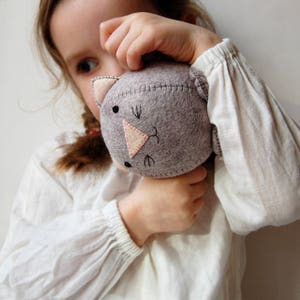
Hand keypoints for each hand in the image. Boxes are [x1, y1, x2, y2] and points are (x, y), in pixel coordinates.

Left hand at [99, 12, 221, 69]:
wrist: (195, 45)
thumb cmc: (170, 49)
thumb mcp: (146, 44)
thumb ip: (130, 44)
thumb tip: (113, 57)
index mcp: (133, 19)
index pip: (104, 30)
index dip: (110, 48)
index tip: (124, 57)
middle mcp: (136, 18)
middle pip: (109, 45)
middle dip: (120, 60)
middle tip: (135, 64)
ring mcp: (143, 24)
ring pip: (119, 51)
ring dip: (128, 65)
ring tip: (141, 65)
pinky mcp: (152, 33)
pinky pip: (130, 54)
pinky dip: (135, 64)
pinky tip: (144, 65)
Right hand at [118, 166, 206, 245]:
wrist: (138, 216)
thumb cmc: (145, 192)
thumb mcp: (156, 174)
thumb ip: (173, 168)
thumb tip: (186, 160)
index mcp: (179, 182)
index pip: (201, 173)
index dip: (196, 173)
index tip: (191, 174)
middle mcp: (186, 196)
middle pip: (202, 187)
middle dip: (194, 186)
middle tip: (182, 186)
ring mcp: (187, 211)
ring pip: (200, 200)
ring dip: (193, 199)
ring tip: (178, 198)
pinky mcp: (187, 222)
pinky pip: (195, 212)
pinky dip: (189, 210)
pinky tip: (176, 208)